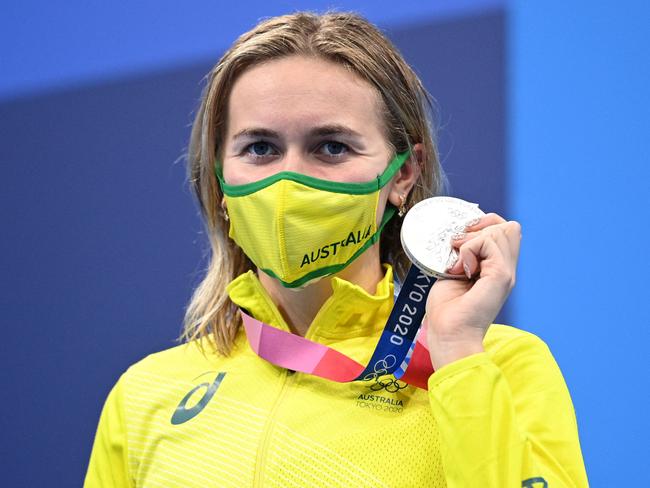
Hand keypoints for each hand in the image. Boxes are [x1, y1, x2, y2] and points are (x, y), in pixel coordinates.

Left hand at [424, 213, 521, 369]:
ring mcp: (506, 273)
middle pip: (506, 226)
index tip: (460, 239)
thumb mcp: (454, 273)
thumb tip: (459, 235)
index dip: (483, 225)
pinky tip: (460, 270)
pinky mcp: (500, 276)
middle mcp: (506, 269)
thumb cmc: (447, 310)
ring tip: (458, 264)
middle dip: (478, 228)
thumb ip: (463, 255)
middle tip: (457, 249)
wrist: (449, 334)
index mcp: (497, 268)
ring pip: (499, 231)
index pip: (504, 229)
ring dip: (471, 241)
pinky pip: (488, 243)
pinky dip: (469, 249)